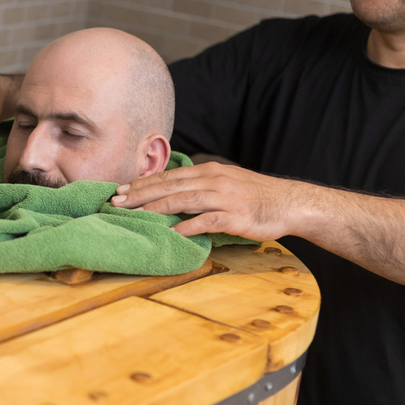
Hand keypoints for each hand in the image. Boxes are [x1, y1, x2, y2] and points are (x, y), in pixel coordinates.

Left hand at [110, 163, 304, 239]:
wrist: (289, 203)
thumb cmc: (255, 196)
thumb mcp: (225, 183)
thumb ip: (200, 187)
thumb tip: (173, 194)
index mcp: (209, 171)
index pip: (169, 176)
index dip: (142, 183)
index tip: (120, 190)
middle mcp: (213, 180)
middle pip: (169, 186)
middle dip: (139, 194)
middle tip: (116, 202)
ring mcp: (224, 198)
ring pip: (182, 199)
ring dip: (155, 207)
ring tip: (134, 215)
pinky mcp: (234, 217)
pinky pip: (206, 221)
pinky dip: (186, 226)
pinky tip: (171, 233)